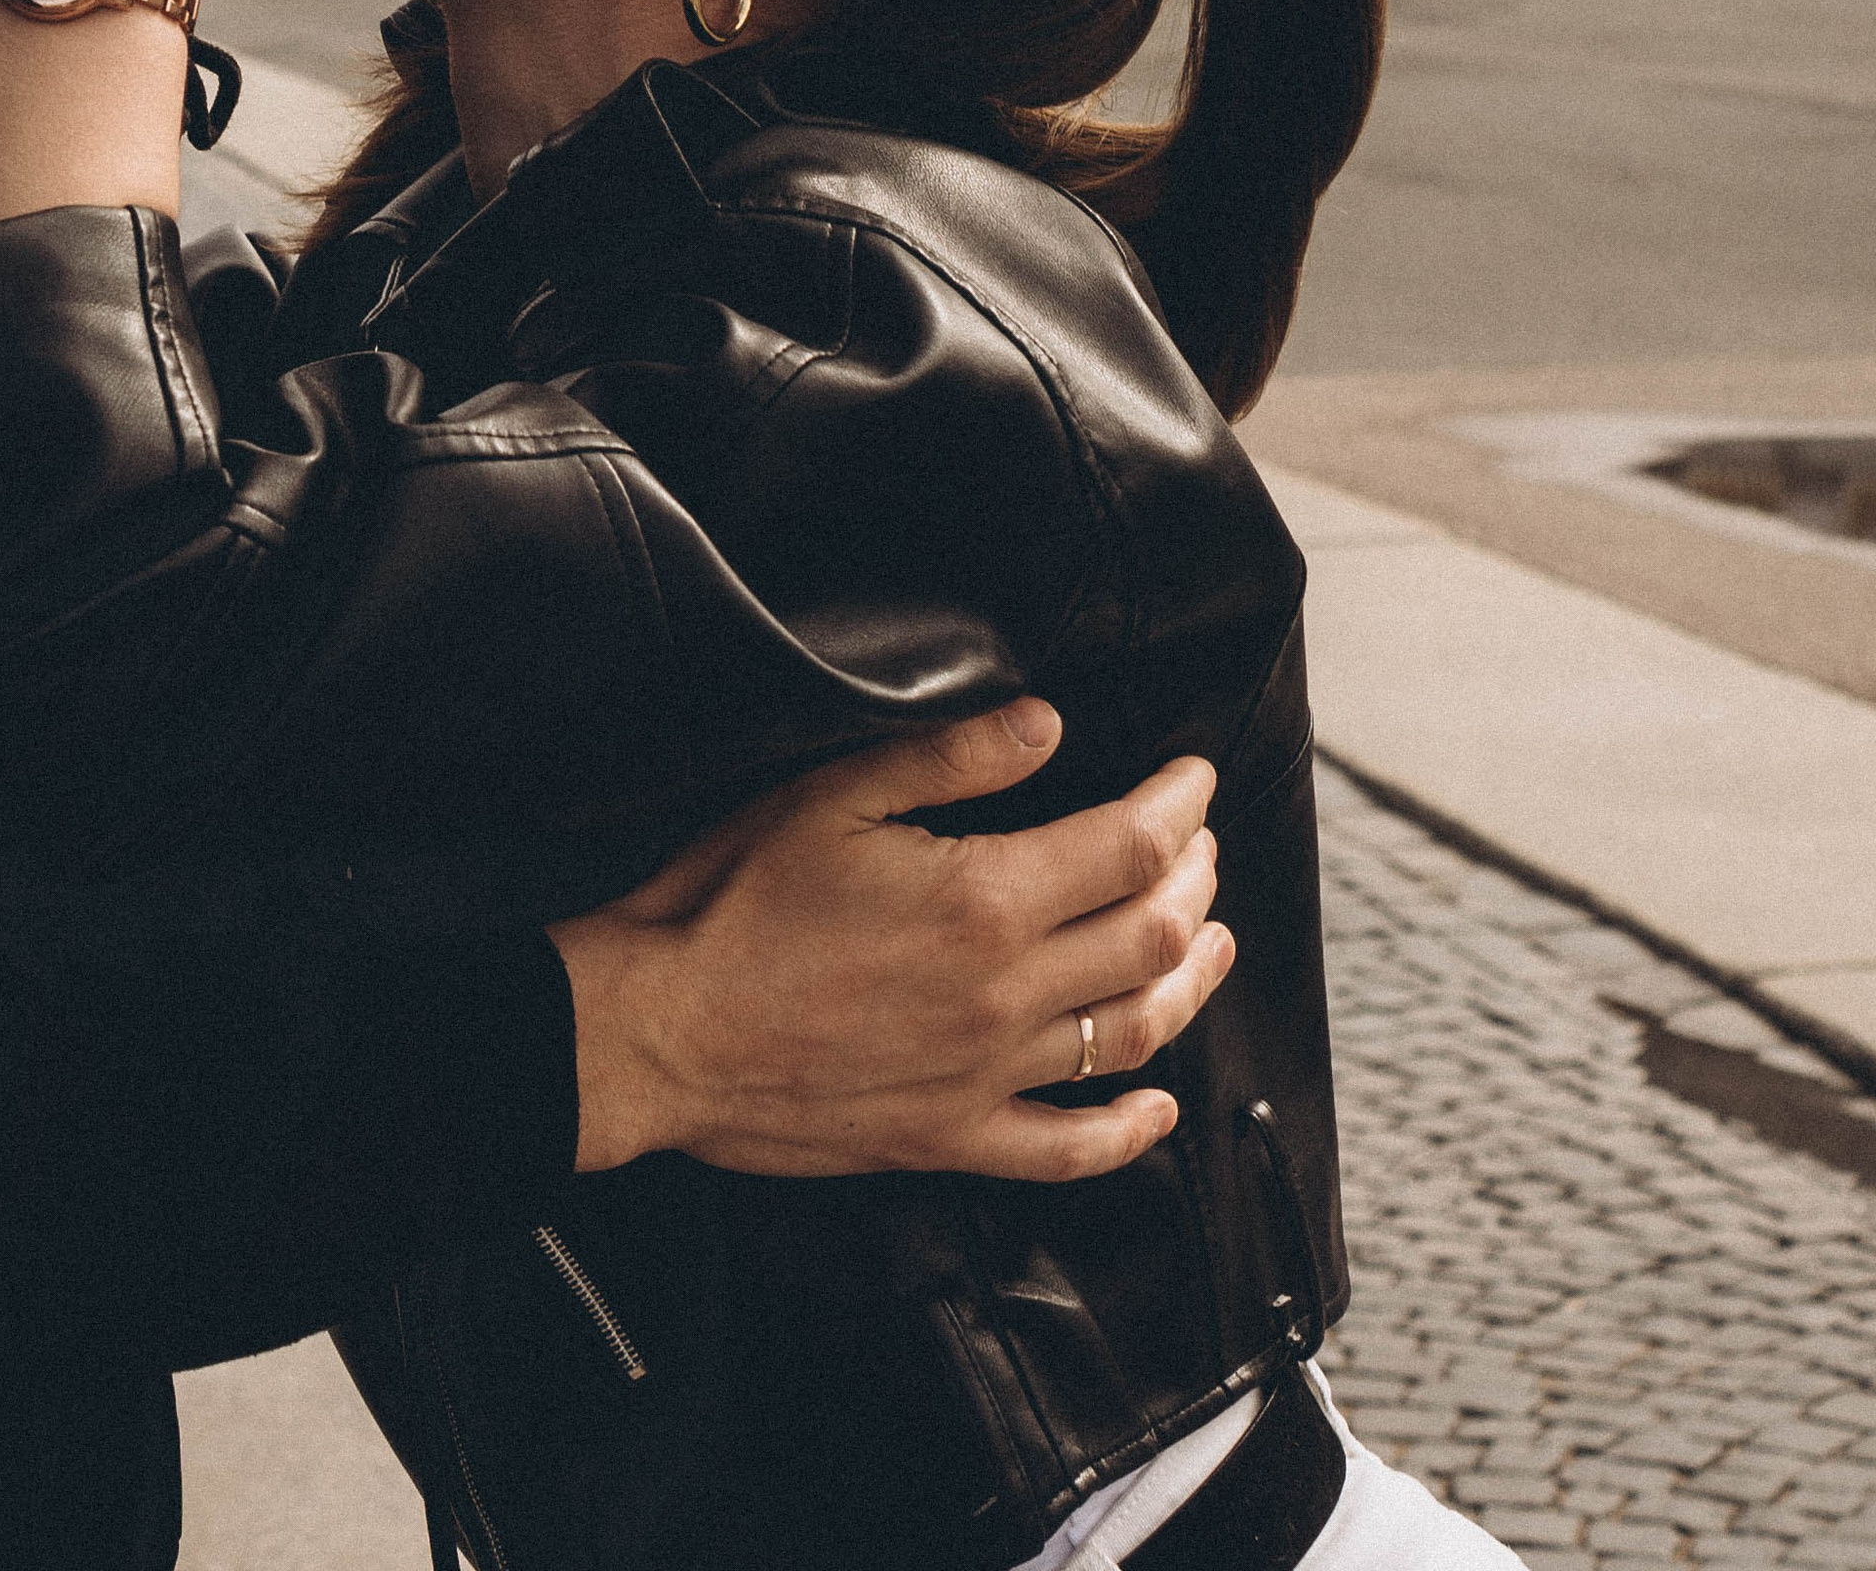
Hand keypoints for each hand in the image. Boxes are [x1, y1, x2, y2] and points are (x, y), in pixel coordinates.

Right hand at [549, 710, 1230, 1183]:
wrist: (661, 1030)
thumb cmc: (732, 902)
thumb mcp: (836, 794)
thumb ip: (955, 757)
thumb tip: (1047, 725)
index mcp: (983, 901)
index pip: (1130, 847)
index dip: (1179, 806)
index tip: (1192, 778)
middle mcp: (1005, 994)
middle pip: (1152, 936)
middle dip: (1194, 879)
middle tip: (1199, 844)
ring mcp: (985, 1076)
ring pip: (1133, 1035)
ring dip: (1192, 984)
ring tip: (1214, 943)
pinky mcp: (950, 1137)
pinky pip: (1067, 1150)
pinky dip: (1129, 1134)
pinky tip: (1157, 1108)